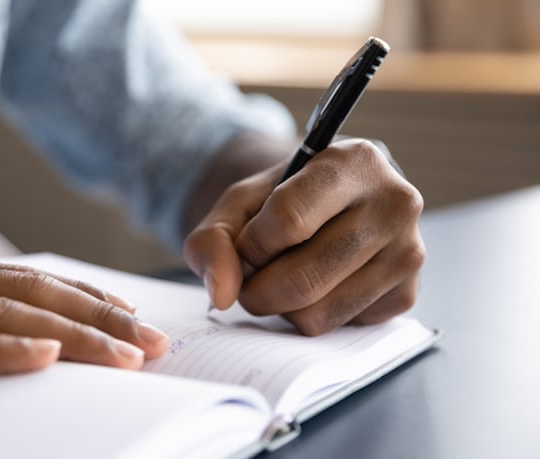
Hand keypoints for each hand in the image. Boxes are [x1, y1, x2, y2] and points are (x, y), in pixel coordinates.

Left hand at [184, 138, 424, 334]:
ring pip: (318, 313)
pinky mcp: (408, 294)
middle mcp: (395, 203)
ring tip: (282, 276)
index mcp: (355, 161)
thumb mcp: (238, 203)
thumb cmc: (282, 200)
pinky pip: (338, 328)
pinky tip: (317, 285)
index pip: (288, 221)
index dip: (252, 245)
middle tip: (250, 278)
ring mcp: (409, 253)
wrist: (331, 205)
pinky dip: (311, 316)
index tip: (247, 245)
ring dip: (281, 307)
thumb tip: (223, 295)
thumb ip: (213, 239)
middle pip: (302, 279)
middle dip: (257, 290)